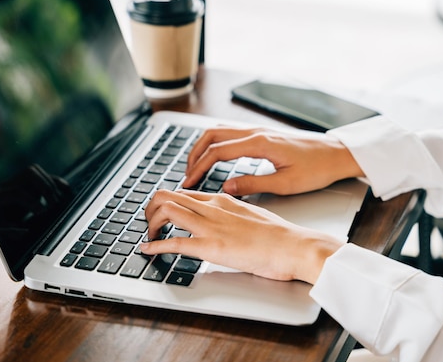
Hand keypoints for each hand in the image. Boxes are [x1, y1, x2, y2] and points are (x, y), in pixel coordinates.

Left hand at [141, 190, 342, 283]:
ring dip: (150, 222)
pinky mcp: (211, 247)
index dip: (167, 202)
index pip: (185, 193)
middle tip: (149, 222)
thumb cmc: (279, 235)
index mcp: (223, 199)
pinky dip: (155, 246)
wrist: (294, 246)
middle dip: (151, 208)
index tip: (162, 214)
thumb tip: (225, 221)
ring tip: (148, 234)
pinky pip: (174, 243)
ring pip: (166, 211)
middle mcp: (213, 208)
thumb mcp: (252, 215)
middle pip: (168, 196)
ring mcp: (211, 226)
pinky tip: (147, 250)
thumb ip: (234, 214)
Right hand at [182, 127, 363, 195]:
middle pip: (212, 136)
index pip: (217, 152)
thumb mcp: (285, 184)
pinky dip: (216, 144)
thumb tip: (225, 187)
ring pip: (220, 131)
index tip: (188, 183)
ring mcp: (259, 130)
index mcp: (259, 143)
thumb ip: (253, 184)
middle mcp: (256, 132)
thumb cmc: (317, 168)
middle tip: (185, 175)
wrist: (337, 153)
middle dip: (194, 154)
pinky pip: (231, 133)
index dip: (198, 168)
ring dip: (203, 147)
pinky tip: (215, 157)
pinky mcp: (263, 134)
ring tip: (195, 166)